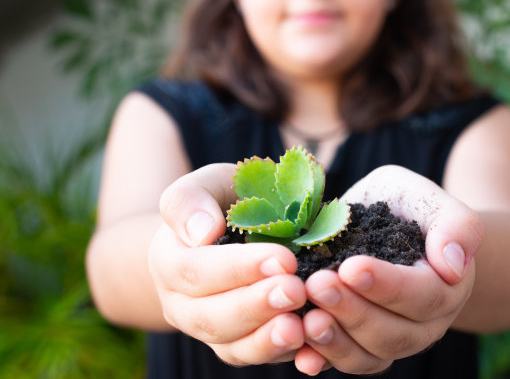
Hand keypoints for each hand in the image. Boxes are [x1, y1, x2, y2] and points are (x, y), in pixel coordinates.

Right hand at [148, 164, 306, 364]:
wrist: (223, 233)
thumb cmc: (221, 202)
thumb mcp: (207, 184)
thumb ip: (192, 199)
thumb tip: (203, 233)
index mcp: (169, 260)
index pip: (196, 271)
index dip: (239, 268)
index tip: (284, 258)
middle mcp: (180, 304)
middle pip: (211, 317)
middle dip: (256, 306)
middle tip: (296, 291)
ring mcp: (208, 329)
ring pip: (230, 346)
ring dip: (266, 340)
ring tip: (299, 327)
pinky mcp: (235, 344)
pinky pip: (253, 357)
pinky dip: (279, 354)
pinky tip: (308, 344)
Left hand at [295, 165, 483, 374]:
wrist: (389, 224)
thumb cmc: (407, 206)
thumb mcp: (427, 199)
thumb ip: (455, 224)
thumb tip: (453, 266)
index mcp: (445, 286)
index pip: (423, 295)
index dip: (387, 286)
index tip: (350, 267)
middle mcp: (423, 323)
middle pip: (393, 333)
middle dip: (353, 311)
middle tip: (317, 285)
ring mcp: (392, 340)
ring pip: (369, 356)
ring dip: (336, 341)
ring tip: (306, 320)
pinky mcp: (361, 347)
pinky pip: (346, 362)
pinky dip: (323, 360)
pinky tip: (301, 354)